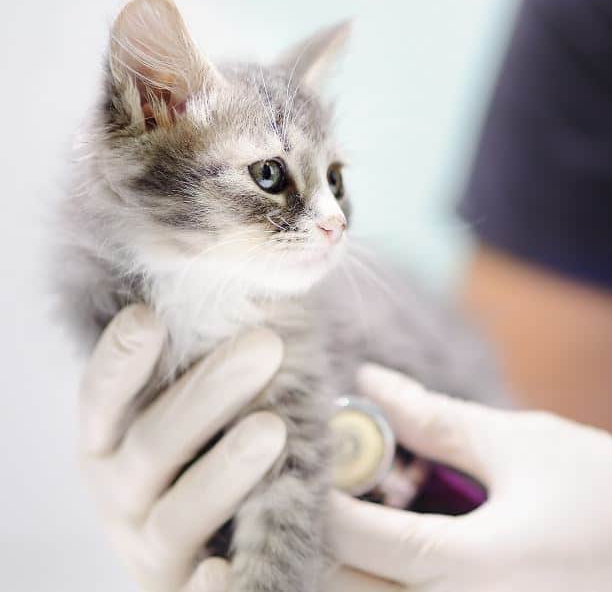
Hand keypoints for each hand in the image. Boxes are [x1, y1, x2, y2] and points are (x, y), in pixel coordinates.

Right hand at [78, 305, 286, 591]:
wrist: (213, 557)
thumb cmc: (209, 462)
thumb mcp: (198, 414)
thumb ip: (212, 362)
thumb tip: (261, 284)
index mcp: (112, 442)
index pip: (104, 397)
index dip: (123, 359)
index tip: (151, 317)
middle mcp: (121, 493)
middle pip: (153, 444)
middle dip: (208, 393)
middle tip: (266, 345)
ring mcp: (152, 547)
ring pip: (179, 513)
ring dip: (223, 470)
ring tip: (272, 428)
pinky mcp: (186, 591)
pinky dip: (208, 583)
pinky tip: (223, 568)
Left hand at [325, 365, 611, 591]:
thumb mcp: (527, 445)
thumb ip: (438, 421)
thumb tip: (371, 384)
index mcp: (465, 570)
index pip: (345, 537)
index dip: (308, 488)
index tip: (295, 445)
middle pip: (339, 587)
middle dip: (314, 532)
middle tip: (313, 477)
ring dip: (348, 560)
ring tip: (353, 503)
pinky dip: (389, 577)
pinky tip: (400, 535)